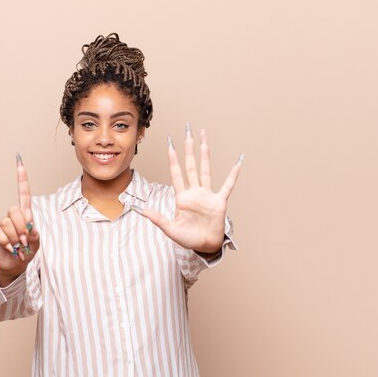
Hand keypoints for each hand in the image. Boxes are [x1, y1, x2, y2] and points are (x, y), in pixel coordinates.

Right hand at [0, 153, 39, 284]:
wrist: (16, 264)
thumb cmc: (27, 251)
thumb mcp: (36, 242)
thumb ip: (34, 232)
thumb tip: (27, 225)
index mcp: (25, 214)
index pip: (23, 194)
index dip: (21, 179)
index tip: (20, 163)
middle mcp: (12, 215)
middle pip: (15, 211)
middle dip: (22, 227)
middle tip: (25, 240)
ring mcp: (2, 223)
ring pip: (8, 223)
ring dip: (16, 237)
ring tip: (18, 245)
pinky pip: (0, 232)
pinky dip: (7, 242)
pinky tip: (10, 247)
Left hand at [135, 125, 242, 252]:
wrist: (205, 246)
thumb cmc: (188, 238)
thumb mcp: (170, 229)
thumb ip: (157, 219)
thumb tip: (139, 211)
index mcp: (182, 197)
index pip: (176, 173)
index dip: (173, 159)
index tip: (169, 143)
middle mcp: (194, 192)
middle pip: (191, 165)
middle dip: (189, 148)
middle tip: (188, 130)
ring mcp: (207, 195)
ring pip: (206, 170)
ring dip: (205, 154)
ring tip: (204, 138)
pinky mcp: (219, 201)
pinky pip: (227, 185)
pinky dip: (233, 175)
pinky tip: (238, 162)